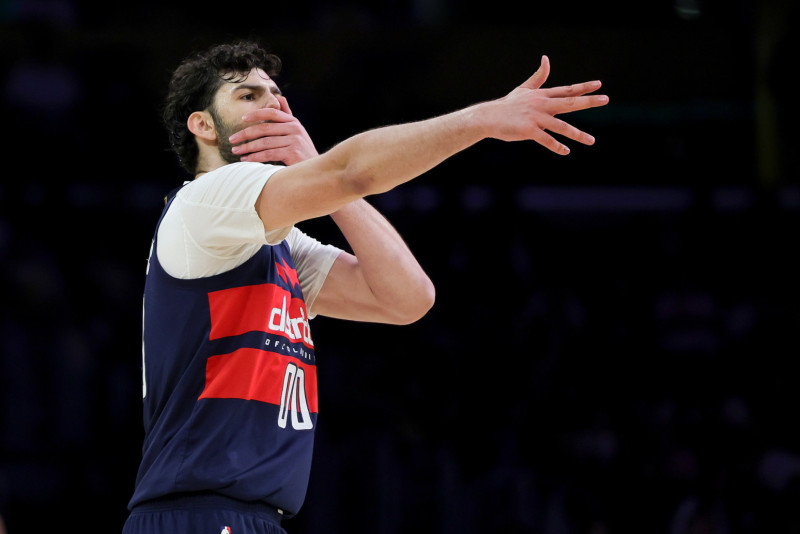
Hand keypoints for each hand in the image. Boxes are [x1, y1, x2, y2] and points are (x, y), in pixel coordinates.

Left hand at [229, 96, 318, 164]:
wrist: (316, 169)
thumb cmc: (303, 151)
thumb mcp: (297, 131)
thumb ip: (287, 115)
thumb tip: (280, 97)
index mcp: (293, 122)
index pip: (272, 112)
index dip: (256, 114)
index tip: (242, 119)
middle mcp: (294, 129)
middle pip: (264, 128)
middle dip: (245, 134)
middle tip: (232, 139)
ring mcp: (294, 141)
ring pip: (264, 142)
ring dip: (247, 147)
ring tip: (236, 151)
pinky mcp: (292, 153)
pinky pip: (268, 154)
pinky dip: (255, 157)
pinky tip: (246, 160)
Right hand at [483, 55, 608, 154]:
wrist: (488, 117)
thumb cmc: (507, 105)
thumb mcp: (524, 89)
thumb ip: (538, 77)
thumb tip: (546, 58)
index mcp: (542, 95)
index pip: (567, 90)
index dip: (584, 87)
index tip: (599, 85)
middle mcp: (541, 104)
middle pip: (569, 102)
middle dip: (588, 101)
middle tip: (605, 100)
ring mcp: (535, 118)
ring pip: (561, 126)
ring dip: (577, 134)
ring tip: (591, 140)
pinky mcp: (528, 130)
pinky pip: (546, 140)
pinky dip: (556, 146)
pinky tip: (566, 151)